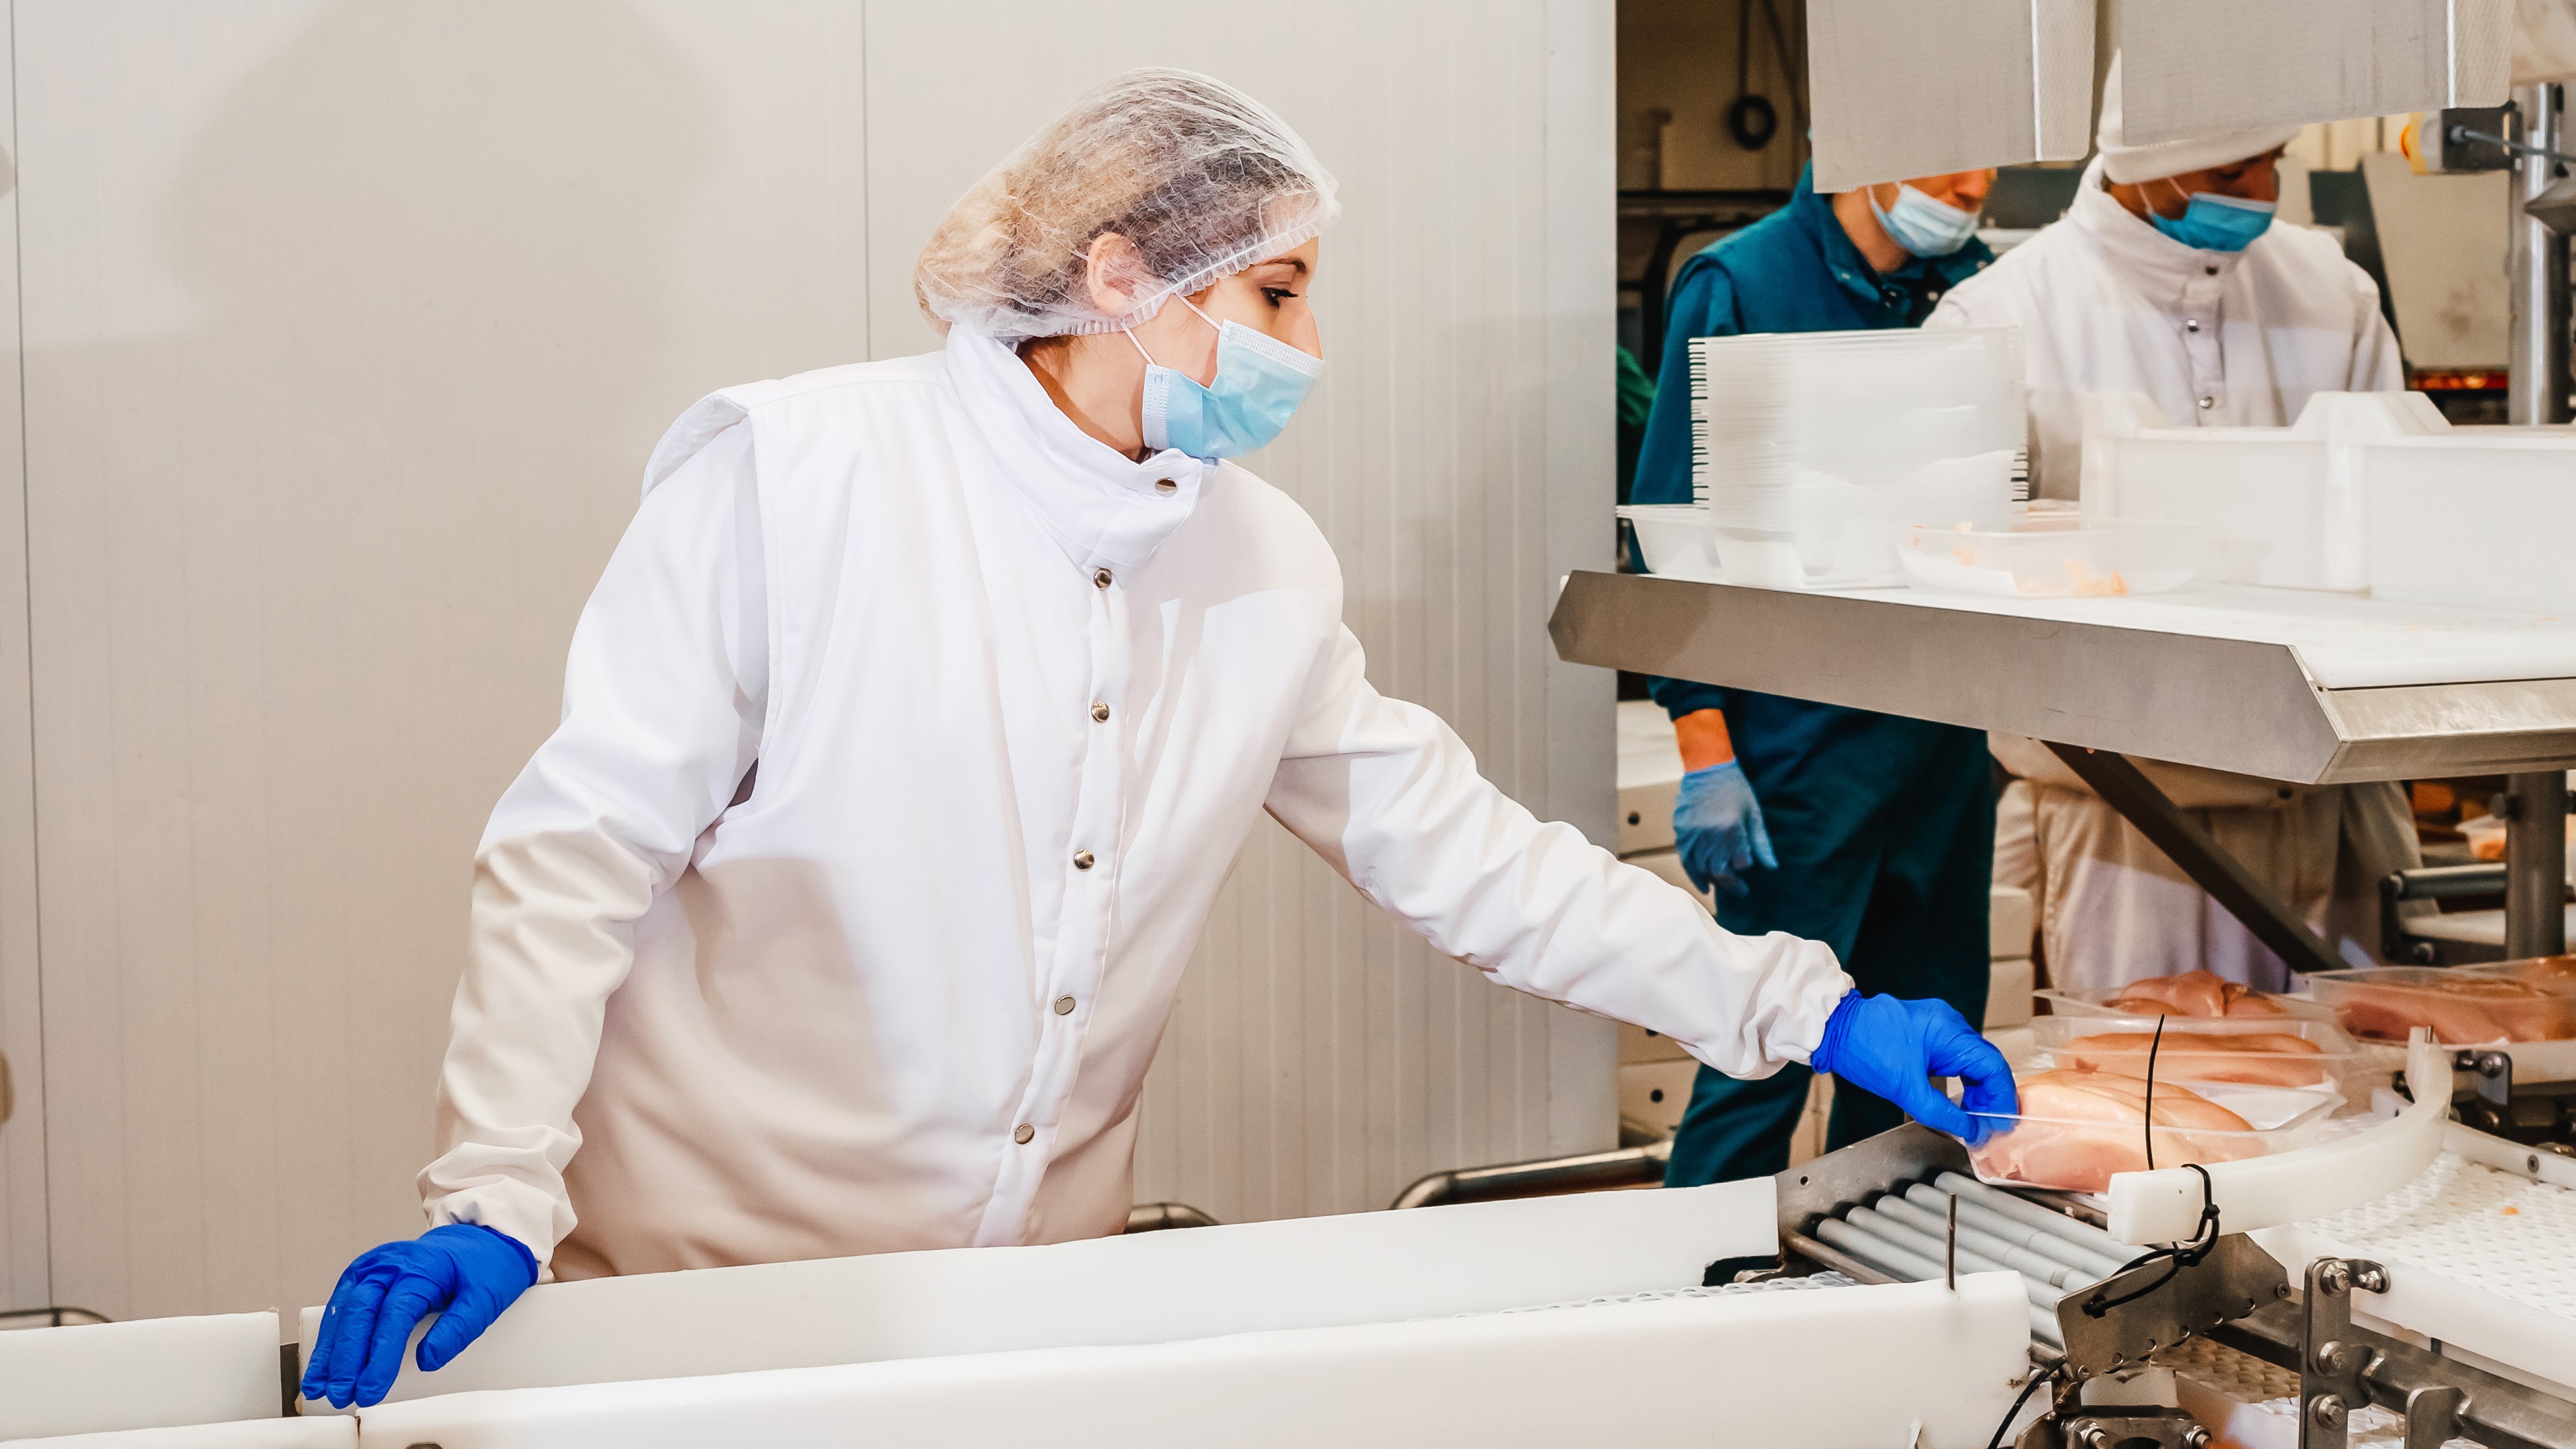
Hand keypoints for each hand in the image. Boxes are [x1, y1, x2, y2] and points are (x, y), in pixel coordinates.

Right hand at [300, 1223, 536, 1407]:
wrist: (482, 1238)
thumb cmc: (484, 1269)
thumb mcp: (486, 1299)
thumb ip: (459, 1329)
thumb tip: (426, 1362)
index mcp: (421, 1268)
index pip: (394, 1316)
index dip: (379, 1357)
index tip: (369, 1390)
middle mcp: (390, 1264)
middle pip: (360, 1312)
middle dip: (346, 1359)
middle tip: (340, 1395)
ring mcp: (374, 1266)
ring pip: (344, 1310)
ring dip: (330, 1351)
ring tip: (319, 1388)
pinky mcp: (365, 1274)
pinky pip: (342, 1306)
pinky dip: (331, 1336)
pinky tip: (322, 1364)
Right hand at [1673, 760, 1775, 896]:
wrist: (1707, 768)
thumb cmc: (1735, 788)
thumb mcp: (1754, 813)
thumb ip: (1761, 842)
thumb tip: (1771, 867)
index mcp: (1732, 829)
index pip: (1741, 862)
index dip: (1745, 865)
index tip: (1749, 866)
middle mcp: (1710, 835)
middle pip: (1720, 871)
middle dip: (1732, 884)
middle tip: (1742, 891)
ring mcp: (1693, 834)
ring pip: (1702, 869)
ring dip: (1714, 881)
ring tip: (1723, 886)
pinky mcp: (1681, 832)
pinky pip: (1686, 860)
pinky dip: (1693, 875)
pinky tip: (1703, 886)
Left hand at [1809, 991, 2017, 1144]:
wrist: (1833, 1029)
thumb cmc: (1864, 1049)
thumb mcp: (1906, 1090)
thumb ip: (1943, 1114)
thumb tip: (1971, 1131)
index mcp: (1950, 1031)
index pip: (1993, 1066)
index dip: (2002, 1098)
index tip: (2002, 1122)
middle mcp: (1949, 1023)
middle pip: (1985, 1063)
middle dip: (1989, 1097)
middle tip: (1988, 1125)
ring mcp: (1938, 1026)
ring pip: (1971, 1061)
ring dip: (1975, 1090)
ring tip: (1973, 1118)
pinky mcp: (1927, 1033)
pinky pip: (1954, 1057)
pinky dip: (1960, 1080)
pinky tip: (1958, 1100)